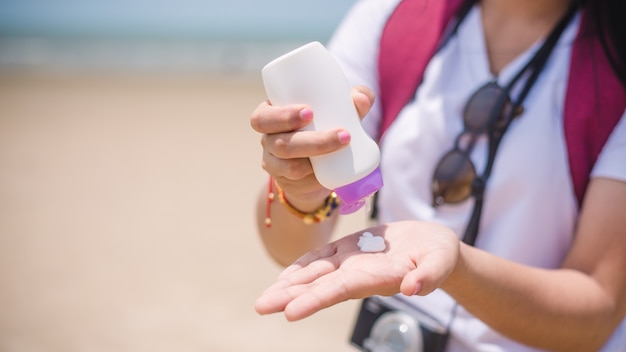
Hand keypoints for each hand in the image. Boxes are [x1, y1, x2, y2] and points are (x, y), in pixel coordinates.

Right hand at [249, 86, 374, 208]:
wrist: (319, 169)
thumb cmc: (324, 128)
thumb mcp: (337, 112)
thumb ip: (351, 102)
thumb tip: (362, 99)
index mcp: (271, 116)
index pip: (263, 117)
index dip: (282, 115)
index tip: (310, 111)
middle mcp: (268, 139)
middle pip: (277, 141)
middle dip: (305, 136)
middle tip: (337, 130)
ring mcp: (273, 161)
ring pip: (288, 159)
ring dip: (316, 150)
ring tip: (343, 142)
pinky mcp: (285, 179)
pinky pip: (295, 176)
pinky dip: (313, 170)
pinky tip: (329, 164)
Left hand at [255, 221, 459, 320]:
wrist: (433, 246)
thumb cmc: (440, 255)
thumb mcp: (441, 261)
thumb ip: (429, 274)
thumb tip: (414, 288)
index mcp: (376, 278)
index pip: (340, 290)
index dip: (315, 299)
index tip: (290, 312)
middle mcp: (358, 274)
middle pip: (319, 286)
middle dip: (290, 296)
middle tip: (261, 306)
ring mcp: (350, 263)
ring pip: (314, 274)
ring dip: (289, 285)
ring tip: (264, 298)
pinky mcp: (349, 250)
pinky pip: (321, 259)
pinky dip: (301, 267)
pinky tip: (284, 277)